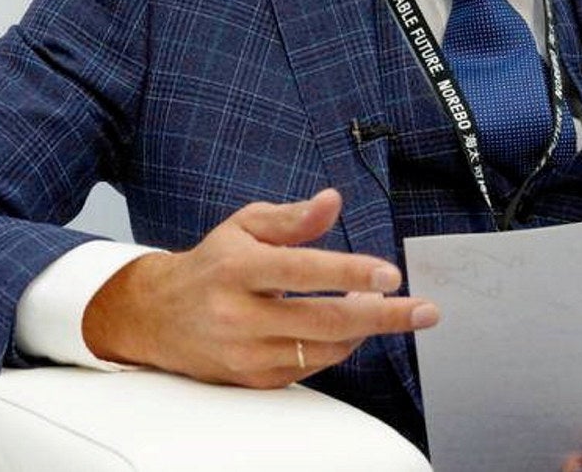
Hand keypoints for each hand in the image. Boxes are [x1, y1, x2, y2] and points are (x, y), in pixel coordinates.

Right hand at [81, 188, 439, 387]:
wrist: (158, 317)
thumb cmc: (211, 265)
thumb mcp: (244, 226)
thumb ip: (293, 217)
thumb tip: (333, 201)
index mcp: (237, 268)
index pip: (302, 271)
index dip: (350, 274)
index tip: (390, 274)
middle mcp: (239, 314)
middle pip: (323, 322)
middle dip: (382, 317)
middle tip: (423, 310)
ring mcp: (246, 352)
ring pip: (323, 350)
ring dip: (363, 331)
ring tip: (383, 307)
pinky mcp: (253, 379)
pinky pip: (311, 367)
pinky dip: (338, 347)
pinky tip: (349, 328)